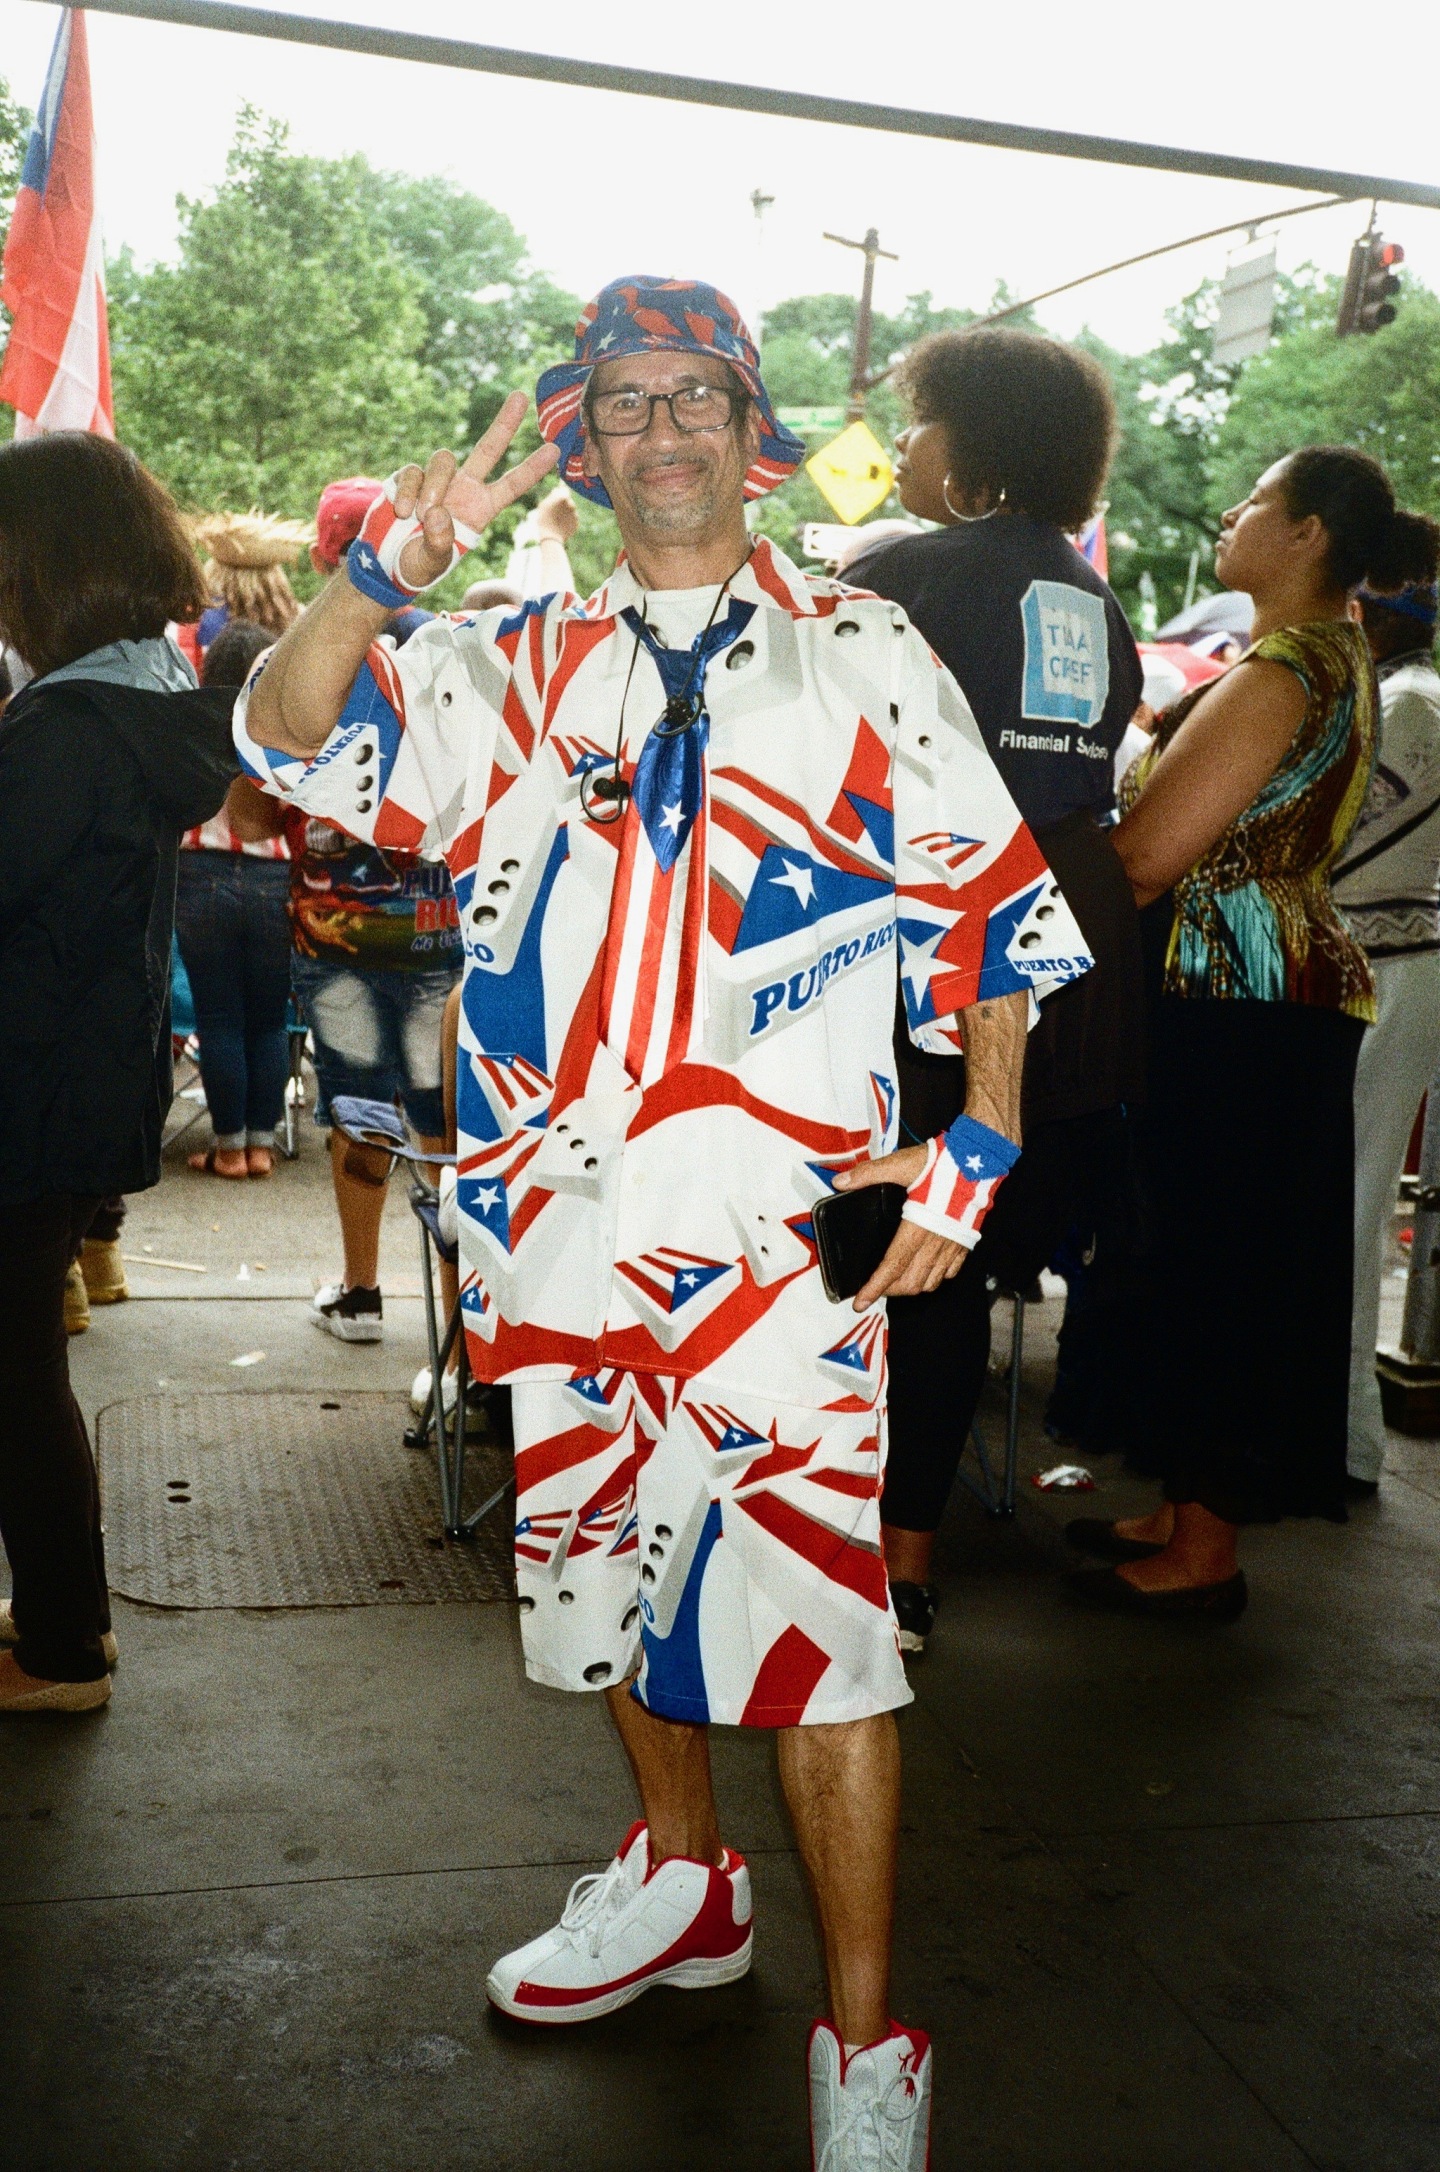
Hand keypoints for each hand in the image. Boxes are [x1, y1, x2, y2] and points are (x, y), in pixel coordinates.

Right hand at [393, 391, 559, 589]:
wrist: (387, 561)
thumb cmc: (418, 565)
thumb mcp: (433, 563)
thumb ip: (439, 543)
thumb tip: (437, 512)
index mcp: (480, 509)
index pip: (511, 486)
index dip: (531, 468)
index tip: (554, 450)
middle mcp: (463, 489)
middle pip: (487, 449)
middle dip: (504, 423)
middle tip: (520, 396)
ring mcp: (438, 481)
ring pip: (443, 460)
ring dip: (433, 486)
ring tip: (418, 516)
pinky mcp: (411, 478)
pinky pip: (412, 472)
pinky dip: (407, 491)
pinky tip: (401, 512)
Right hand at [533, 485, 579, 544]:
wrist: (551, 536)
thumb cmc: (545, 519)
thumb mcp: (544, 505)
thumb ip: (552, 496)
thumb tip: (557, 490)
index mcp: (563, 497)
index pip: (564, 489)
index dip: (562, 490)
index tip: (561, 488)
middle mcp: (572, 504)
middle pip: (568, 501)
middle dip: (563, 503)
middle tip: (555, 509)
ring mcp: (575, 514)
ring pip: (570, 510)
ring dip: (565, 513)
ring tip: (556, 519)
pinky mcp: (576, 523)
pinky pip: (572, 519)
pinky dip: (567, 521)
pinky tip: (560, 525)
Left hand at [833, 1145, 966, 1310]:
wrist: (982, 1161)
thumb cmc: (944, 1163)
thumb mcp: (902, 1164)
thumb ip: (869, 1174)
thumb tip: (841, 1182)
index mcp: (917, 1227)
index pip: (892, 1266)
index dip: (875, 1288)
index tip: (860, 1303)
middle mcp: (936, 1242)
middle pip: (910, 1282)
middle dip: (889, 1290)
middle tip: (874, 1288)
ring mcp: (953, 1245)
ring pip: (930, 1282)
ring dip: (910, 1288)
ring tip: (896, 1283)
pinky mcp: (965, 1242)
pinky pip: (950, 1273)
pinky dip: (934, 1279)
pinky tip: (925, 1272)